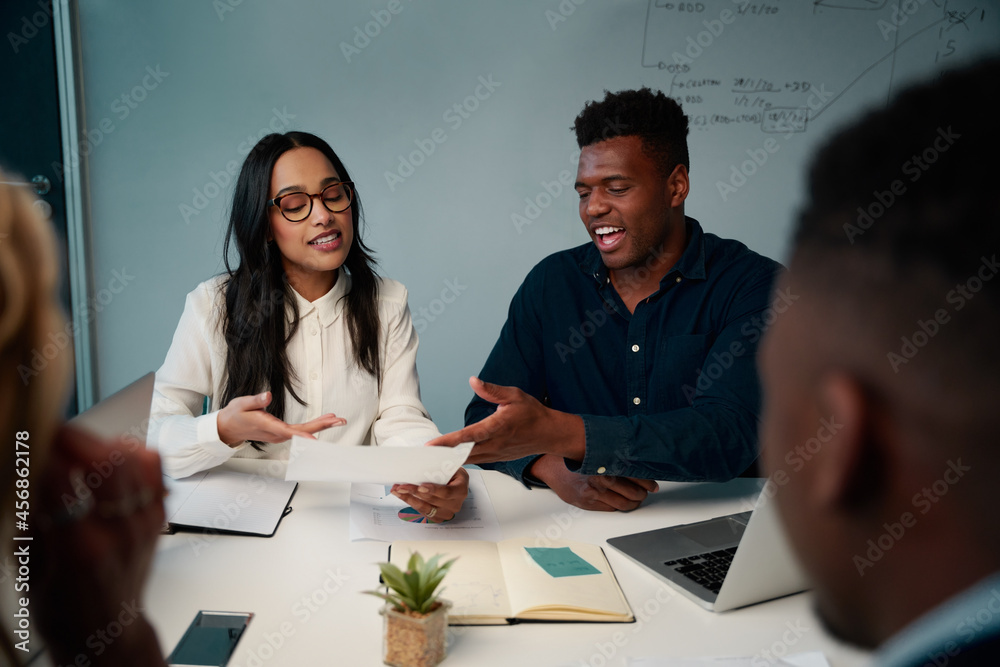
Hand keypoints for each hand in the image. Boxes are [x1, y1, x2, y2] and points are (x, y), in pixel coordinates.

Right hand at [33, 424, 166, 664]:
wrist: (106, 631)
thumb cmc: (65, 608)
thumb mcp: (29, 566)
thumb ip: (29, 517)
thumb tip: (24, 470)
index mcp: (83, 550)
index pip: (62, 482)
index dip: (40, 453)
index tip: (25, 440)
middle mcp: (123, 532)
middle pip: (107, 461)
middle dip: (71, 437)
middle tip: (45, 429)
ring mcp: (147, 521)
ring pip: (133, 458)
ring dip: (98, 441)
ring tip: (71, 443)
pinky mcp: (160, 514)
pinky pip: (153, 467)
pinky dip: (129, 452)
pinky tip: (106, 454)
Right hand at [216, 391, 346, 445]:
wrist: (229, 428)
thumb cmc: (235, 415)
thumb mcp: (242, 403)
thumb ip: (256, 400)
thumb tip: (268, 395)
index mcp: (266, 426)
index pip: (287, 431)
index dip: (302, 435)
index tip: (315, 438)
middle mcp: (275, 433)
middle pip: (302, 432)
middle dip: (321, 426)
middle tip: (338, 420)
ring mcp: (279, 435)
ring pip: (303, 432)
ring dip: (320, 426)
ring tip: (336, 419)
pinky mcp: (280, 433)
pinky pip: (300, 431)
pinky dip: (313, 426)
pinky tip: (324, 421)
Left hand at [391, 467, 469, 522]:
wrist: (454, 482)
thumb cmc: (451, 472)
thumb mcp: (451, 464)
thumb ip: (442, 460)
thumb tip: (427, 450)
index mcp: (461, 489)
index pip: (447, 492)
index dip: (433, 490)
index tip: (421, 486)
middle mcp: (455, 504)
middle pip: (432, 500)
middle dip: (415, 492)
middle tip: (401, 485)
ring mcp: (447, 513)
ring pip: (425, 508)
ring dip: (409, 498)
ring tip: (397, 490)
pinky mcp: (438, 518)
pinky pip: (422, 512)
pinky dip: (410, 503)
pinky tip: (402, 495)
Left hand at [426, 377, 585, 463]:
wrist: (549, 434)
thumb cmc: (532, 414)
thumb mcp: (514, 395)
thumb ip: (492, 390)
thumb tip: (473, 381)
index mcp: (497, 427)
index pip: (468, 436)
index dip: (448, 441)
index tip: (431, 445)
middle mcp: (495, 444)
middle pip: (463, 453)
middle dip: (442, 455)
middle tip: (421, 456)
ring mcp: (496, 454)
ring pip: (468, 460)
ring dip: (449, 460)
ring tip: (429, 458)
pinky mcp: (496, 459)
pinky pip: (475, 461)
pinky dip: (461, 461)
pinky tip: (448, 460)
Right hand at [529, 454, 657, 511]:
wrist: (550, 467)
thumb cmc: (574, 458)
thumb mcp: (595, 453)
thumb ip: (614, 458)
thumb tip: (637, 463)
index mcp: (606, 464)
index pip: (636, 476)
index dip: (648, 482)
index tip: (653, 485)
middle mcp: (601, 479)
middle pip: (633, 492)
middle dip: (643, 493)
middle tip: (646, 491)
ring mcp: (594, 493)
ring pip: (624, 504)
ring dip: (634, 502)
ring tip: (636, 498)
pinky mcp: (587, 503)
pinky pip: (611, 509)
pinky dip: (619, 506)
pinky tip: (621, 502)